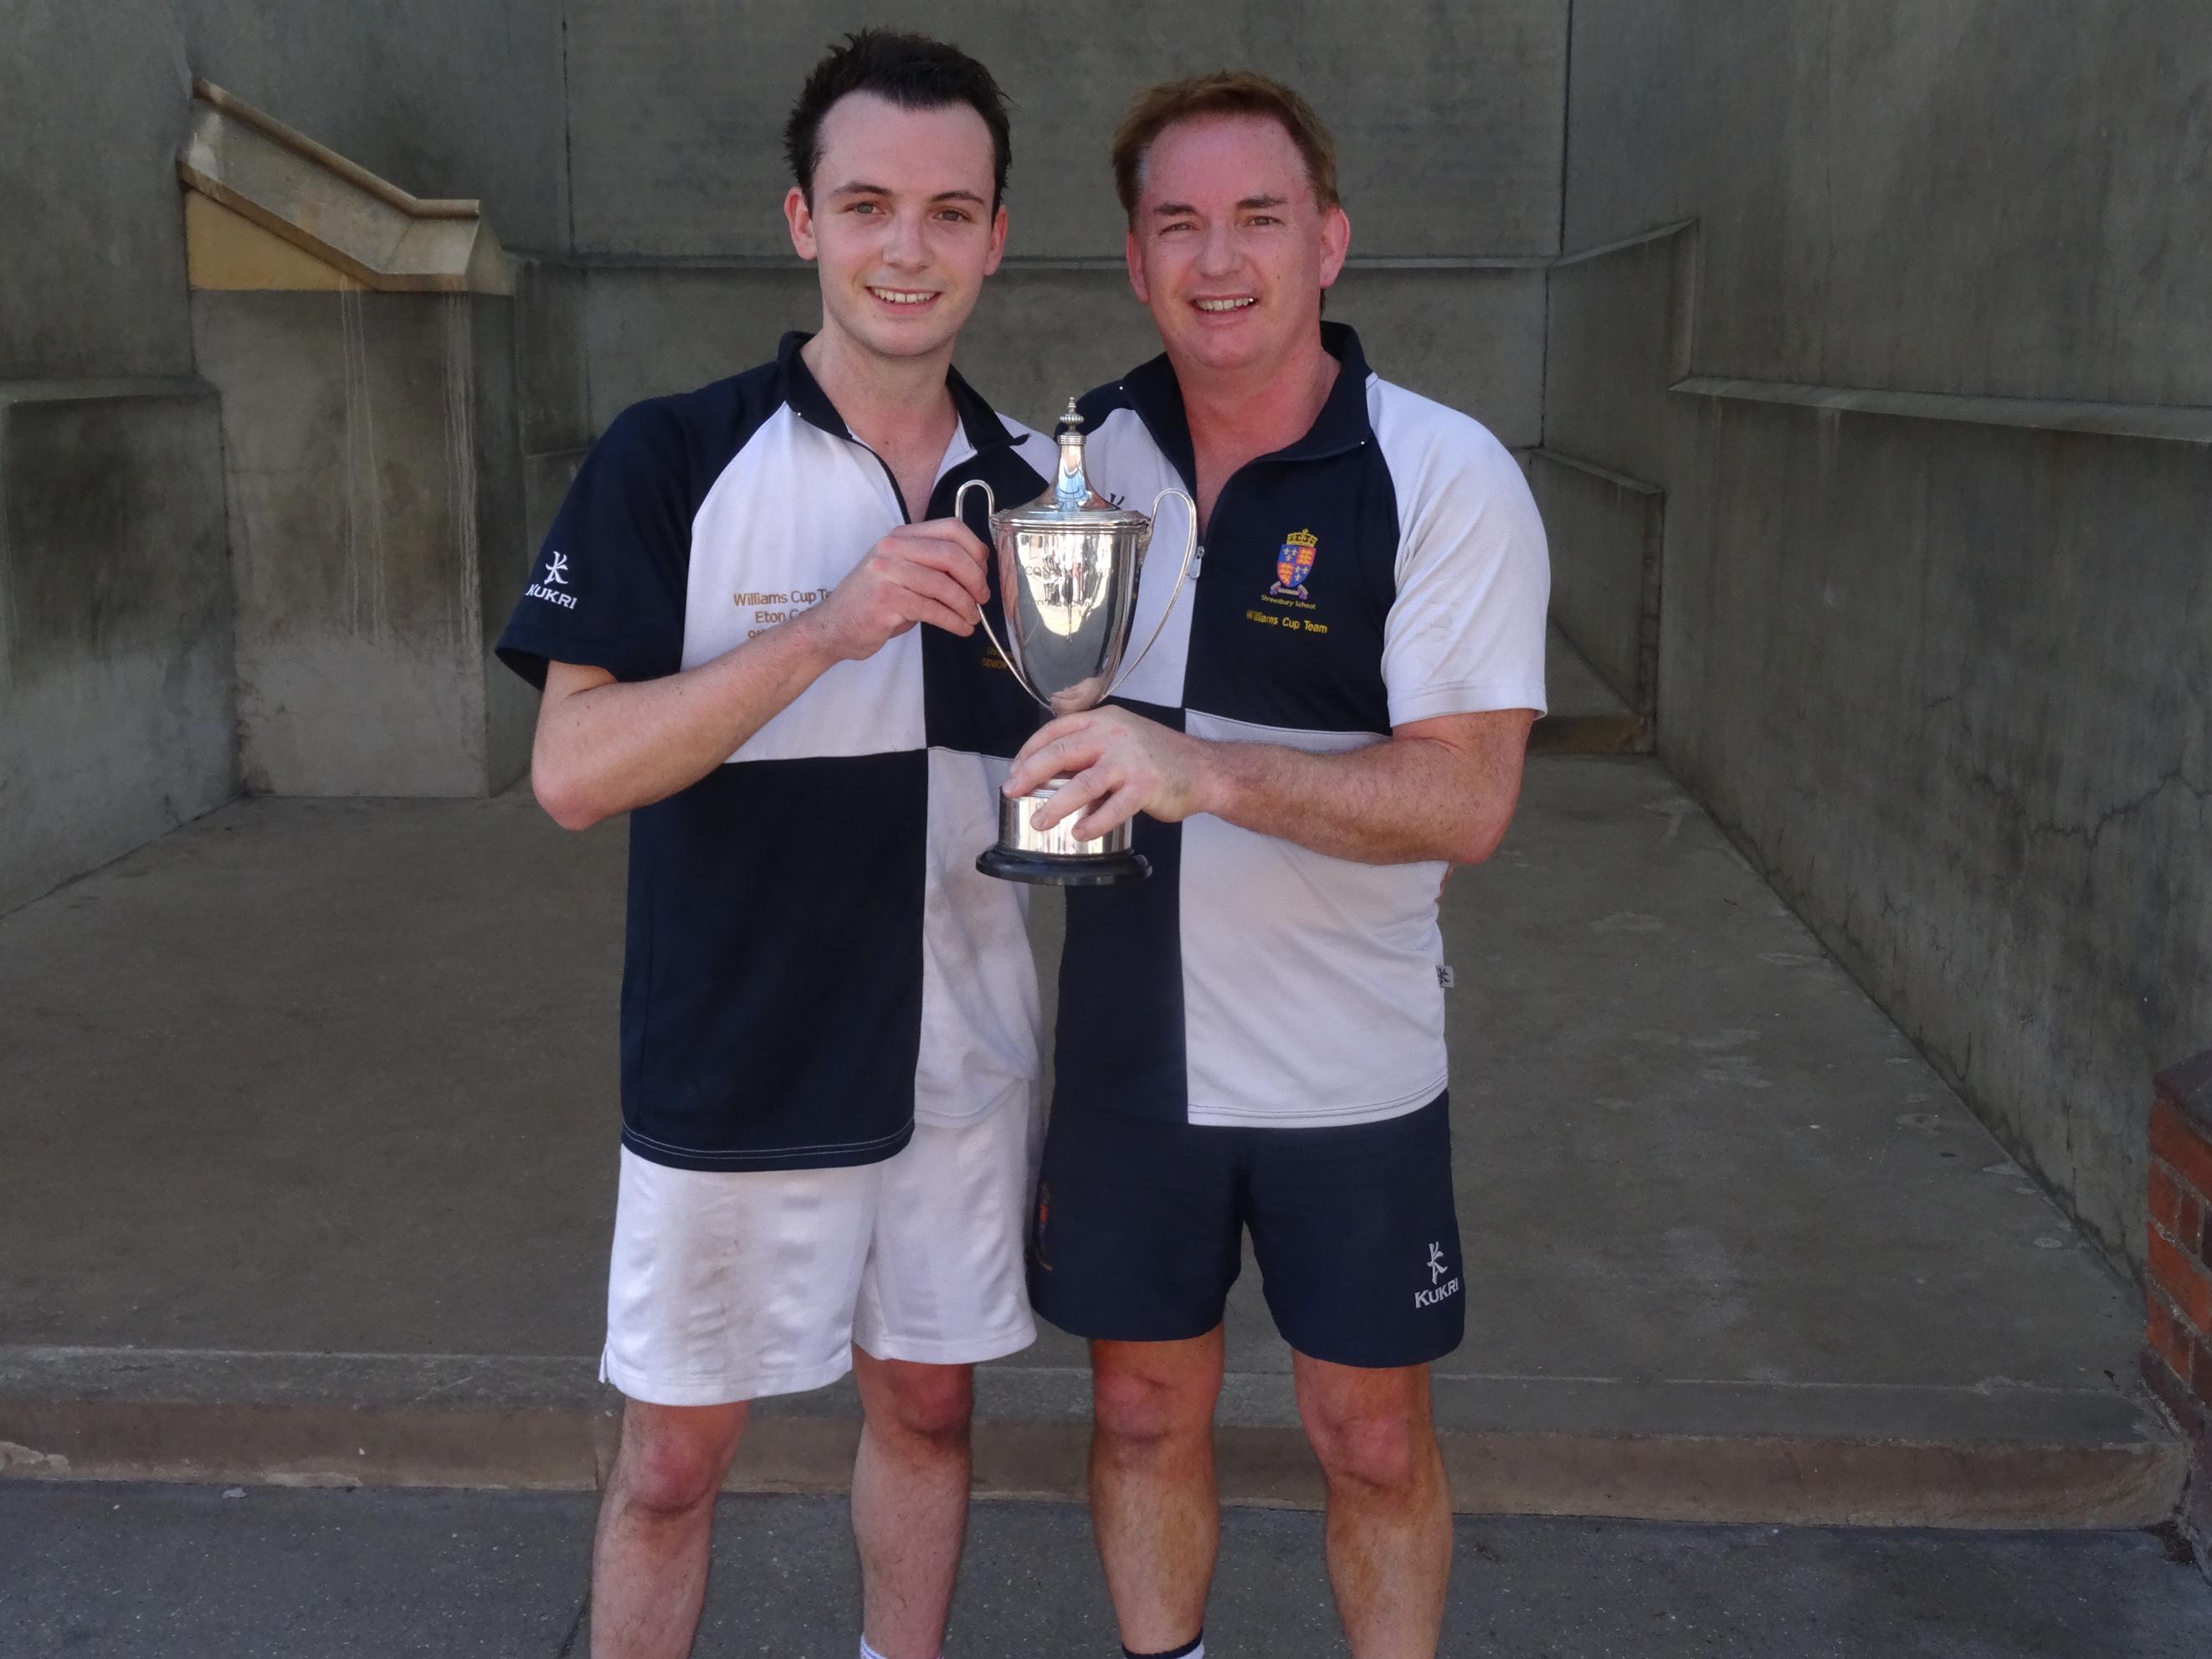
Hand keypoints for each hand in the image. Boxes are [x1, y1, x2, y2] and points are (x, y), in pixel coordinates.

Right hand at [802, 519, 989, 661]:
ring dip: (966, 606)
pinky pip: (932, 609)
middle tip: (983, 598)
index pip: (950, 529)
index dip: (976, 549)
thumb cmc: (872, 602)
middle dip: (976, 579)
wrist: (832, 627)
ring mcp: (886, 572)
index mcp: (901, 536)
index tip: (983, 570)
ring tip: (971, 619)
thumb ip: (931, 565)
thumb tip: (976, 570)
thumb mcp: (901, 572)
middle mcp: (892, 548)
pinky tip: (961, 628)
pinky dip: (954, 621)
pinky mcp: (886, 600)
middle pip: (951, 555)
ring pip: (944, 585)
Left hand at [1005, 706, 1211, 842]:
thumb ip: (1091, 749)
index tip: (1015, 769)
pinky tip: (1079, 833)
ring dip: (1055, 805)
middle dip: (1030, 774)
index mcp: (1104, 720)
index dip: (1030, 750)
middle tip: (1012, 791)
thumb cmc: (1159, 757)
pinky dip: (1092, 823)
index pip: (1057, 730)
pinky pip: (1111, 809)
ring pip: (1081, 784)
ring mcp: (1129, 761)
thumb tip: (1052, 772)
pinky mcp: (1144, 787)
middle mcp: (1113, 735)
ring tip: (1040, 820)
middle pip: (1061, 753)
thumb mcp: (1122, 739)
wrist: (1203, 769)